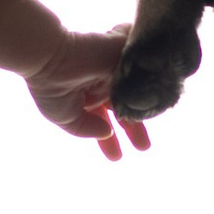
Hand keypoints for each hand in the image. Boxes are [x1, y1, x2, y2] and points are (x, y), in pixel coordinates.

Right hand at [27, 25, 151, 163]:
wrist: (51, 57)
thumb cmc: (52, 87)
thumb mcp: (66, 118)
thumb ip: (87, 129)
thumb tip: (107, 133)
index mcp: (86, 98)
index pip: (104, 121)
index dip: (110, 141)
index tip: (117, 158)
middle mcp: (101, 84)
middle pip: (124, 108)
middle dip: (135, 128)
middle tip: (144, 148)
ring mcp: (114, 70)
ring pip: (135, 89)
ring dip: (145, 104)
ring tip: (154, 120)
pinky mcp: (124, 56)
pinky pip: (143, 64)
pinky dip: (152, 72)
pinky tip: (162, 87)